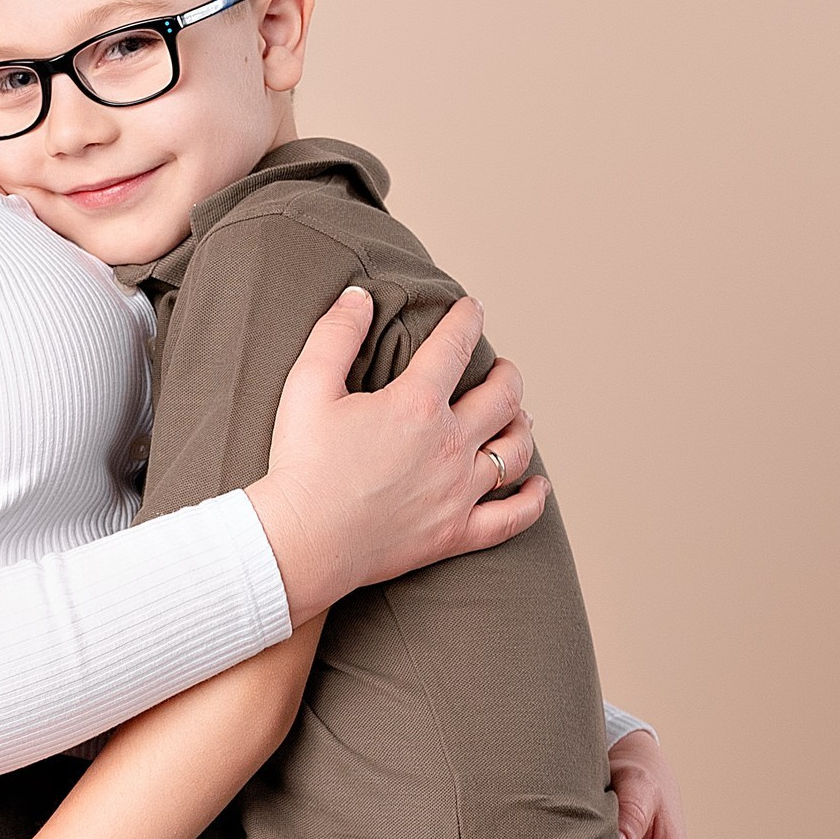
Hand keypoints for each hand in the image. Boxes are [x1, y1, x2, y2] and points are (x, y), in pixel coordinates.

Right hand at [249, 291, 547, 623]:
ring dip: (522, 426)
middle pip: (502, 398)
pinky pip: (512, 518)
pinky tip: (538, 486)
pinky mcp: (456, 533)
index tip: (472, 309)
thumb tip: (359, 296)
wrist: (302, 542)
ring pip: (515, 451)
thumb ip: (335, 334)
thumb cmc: (301, 464)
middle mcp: (449, 445)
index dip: (467, 320)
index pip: (455, 347)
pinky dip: (532, 500)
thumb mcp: (307, 387)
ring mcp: (458, 492)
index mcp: (416, 404)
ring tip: (518, 415)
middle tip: (501, 368)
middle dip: (506, 375)